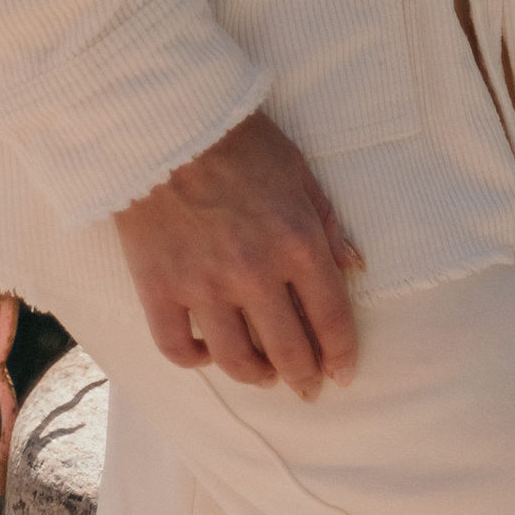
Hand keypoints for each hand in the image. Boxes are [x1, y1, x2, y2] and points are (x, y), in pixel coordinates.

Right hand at [112, 110, 366, 397]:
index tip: (344, 373)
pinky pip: (178, 348)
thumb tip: (355, 267)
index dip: (342, 353)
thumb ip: (327, 222)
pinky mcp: (159, 290)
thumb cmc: (240, 143)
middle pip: (288, 349)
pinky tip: (209, 354)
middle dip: (304, 377)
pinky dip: (196, 360)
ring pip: (235, 359)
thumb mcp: (299, 171)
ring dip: (256, 376)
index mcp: (296, 242)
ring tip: (265, 376)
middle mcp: (254, 273)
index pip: (330, 317)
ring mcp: (204, 286)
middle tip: (309, 388)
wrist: (168, 125)